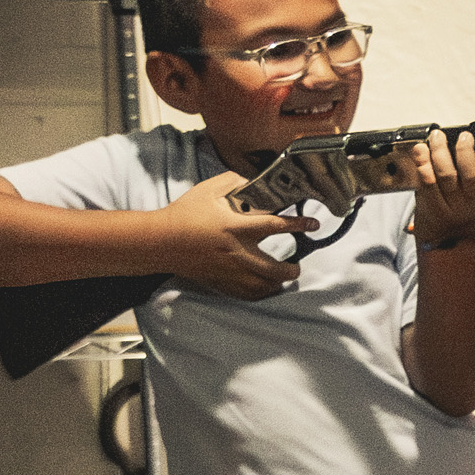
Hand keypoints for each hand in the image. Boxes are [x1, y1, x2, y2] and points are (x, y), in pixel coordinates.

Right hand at [158, 172, 305, 298]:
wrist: (160, 242)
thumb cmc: (184, 214)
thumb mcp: (208, 190)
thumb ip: (233, 182)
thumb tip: (251, 179)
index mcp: (235, 227)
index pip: (275, 226)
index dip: (298, 224)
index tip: (313, 223)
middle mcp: (236, 253)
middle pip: (275, 268)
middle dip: (292, 268)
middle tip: (296, 265)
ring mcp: (229, 271)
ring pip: (263, 287)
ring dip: (278, 283)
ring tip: (283, 276)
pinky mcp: (221, 283)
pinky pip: (247, 295)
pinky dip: (261, 293)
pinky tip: (265, 287)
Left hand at [408, 127, 474, 247]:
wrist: (446, 227)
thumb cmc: (465, 197)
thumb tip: (468, 138)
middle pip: (471, 178)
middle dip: (465, 152)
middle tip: (464, 137)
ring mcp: (454, 205)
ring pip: (446, 175)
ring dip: (440, 151)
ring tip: (438, 137)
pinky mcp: (432, 204)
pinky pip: (426, 181)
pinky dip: (422, 161)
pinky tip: (421, 150)